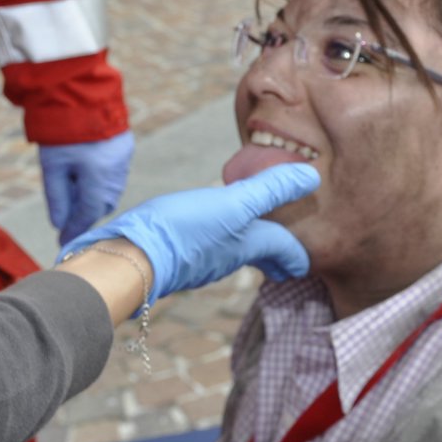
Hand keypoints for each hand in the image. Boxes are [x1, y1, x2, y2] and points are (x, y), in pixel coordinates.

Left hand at [39, 130, 135, 245]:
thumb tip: (59, 223)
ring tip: (74, 190)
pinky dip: (102, 179)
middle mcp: (115, 173)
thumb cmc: (61, 131)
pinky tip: (87, 172)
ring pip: (110, 190)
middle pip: (101, 204)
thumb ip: (57, 197)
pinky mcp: (125, 147)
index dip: (74, 229)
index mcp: (97, 179)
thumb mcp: (52, 166)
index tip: (64, 242)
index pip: (86, 214)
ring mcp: (123, 160)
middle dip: (85, 211)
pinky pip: (115, 174)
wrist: (79, 94)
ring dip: (94, 195)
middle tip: (67, 217)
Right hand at [59, 163, 318, 299]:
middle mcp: (224, 258)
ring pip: (230, 253)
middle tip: (281, 262)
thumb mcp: (232, 204)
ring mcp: (198, 261)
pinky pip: (203, 250)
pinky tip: (200, 234)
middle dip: (271, 256)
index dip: (295, 255)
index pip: (281, 250)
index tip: (304, 263)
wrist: (129, 259)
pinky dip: (213, 243)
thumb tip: (311, 177)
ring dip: (243, 247)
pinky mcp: (173, 257)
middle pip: (256, 256)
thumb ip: (269, 190)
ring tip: (244, 239)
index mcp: (244, 245)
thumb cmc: (183, 230)